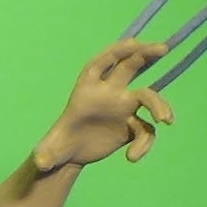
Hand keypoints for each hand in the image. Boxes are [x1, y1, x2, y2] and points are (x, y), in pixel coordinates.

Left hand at [33, 39, 173, 170]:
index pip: (100, 64)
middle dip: (145, 53)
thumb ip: (45, 155)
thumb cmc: (56, 146)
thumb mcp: (49, 151)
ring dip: (159, 105)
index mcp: (86, 91)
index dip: (115, 52)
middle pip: (129, 66)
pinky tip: (132, 157)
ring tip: (165, 121)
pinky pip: (146, 129)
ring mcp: (123, 108)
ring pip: (148, 97)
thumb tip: (40, 163)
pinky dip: (145, 143)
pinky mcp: (132, 126)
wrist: (69, 155)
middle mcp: (108, 94)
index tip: (133, 43)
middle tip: (163, 48)